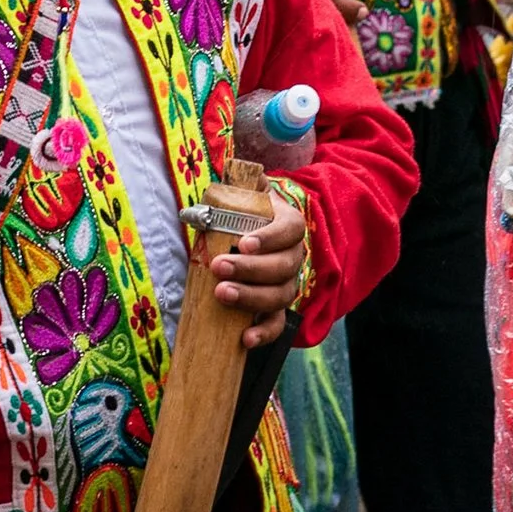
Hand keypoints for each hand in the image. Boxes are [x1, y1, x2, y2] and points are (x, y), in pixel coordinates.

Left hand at [212, 199, 307, 347]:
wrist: (250, 239)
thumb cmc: (245, 216)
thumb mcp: (246, 196)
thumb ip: (245, 185)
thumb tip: (250, 172)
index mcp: (288, 225)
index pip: (289, 230)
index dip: (269, 238)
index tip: (243, 243)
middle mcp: (293, 256)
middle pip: (283, 266)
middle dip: (250, 269)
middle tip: (219, 267)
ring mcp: (287, 284)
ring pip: (281, 295)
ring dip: (252, 297)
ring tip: (222, 294)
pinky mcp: (277, 308)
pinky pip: (278, 323)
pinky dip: (265, 333)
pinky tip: (245, 339)